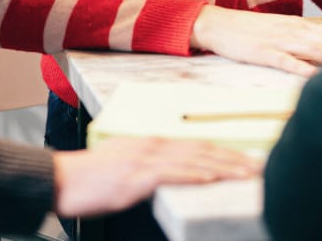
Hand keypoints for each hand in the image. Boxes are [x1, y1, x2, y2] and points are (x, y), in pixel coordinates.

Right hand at [51, 137, 258, 218]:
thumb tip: (176, 172)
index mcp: (152, 143)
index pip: (196, 146)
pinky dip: (193, 174)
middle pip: (201, 150)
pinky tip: (210, 176)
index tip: (247, 159)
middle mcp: (153, 146)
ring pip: (193, 160)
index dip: (224, 152)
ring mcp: (145, 160)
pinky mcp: (135, 176)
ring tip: (246, 173)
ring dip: (223, 166)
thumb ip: (152, 166)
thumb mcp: (126, 165)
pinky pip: (170, 174)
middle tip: (260, 166)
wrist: (62, 179)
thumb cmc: (91, 177)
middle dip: (233, 158)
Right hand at [190, 8, 321, 76]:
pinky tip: (315, 76)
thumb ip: (308, 28)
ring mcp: (278, 41)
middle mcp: (293, 31)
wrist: (218, 24)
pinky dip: (302, 68)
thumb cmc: (251, 28)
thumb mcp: (282, 25)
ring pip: (311, 48)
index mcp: (298, 25)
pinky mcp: (264, 52)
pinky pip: (286, 61)